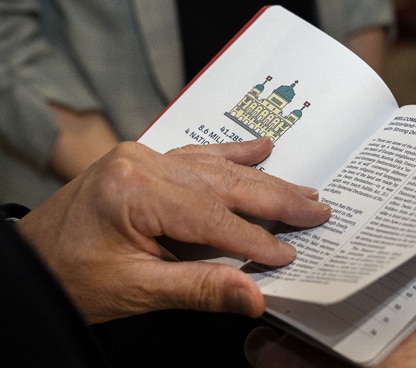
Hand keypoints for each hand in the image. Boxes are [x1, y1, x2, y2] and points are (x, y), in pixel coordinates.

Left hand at [17, 138, 330, 323]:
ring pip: (217, 169)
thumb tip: (254, 297)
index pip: (212, 219)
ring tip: (301, 189)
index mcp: (135, 192)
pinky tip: (260, 149)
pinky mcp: (144, 162)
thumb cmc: (73, 278)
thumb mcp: (135, 291)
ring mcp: (143, 158)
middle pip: (224, 184)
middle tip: (317, 208)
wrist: (32, 261)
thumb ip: (199, 290)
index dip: (255, 240)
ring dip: (263, 180)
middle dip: (275, 199)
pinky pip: (197, 156)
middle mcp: (142, 165)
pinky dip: (232, 154)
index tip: (290, 253)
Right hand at [245, 226, 415, 367]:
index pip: (381, 273)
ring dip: (279, 289)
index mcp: (392, 324)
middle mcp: (354, 337)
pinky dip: (259, 334)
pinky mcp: (290, 366)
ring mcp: (319, 356)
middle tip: (300, 222)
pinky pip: (267, 346)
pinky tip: (255, 308)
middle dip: (316, 257)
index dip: (374, 241)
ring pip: (293, 313)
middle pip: (330, 287)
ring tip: (267, 257)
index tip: (360, 207)